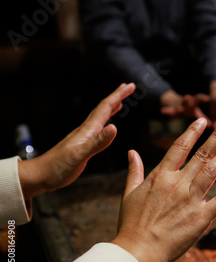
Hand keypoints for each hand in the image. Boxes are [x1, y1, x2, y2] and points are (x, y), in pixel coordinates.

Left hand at [17, 83, 135, 199]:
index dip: (119, 96)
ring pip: (100, 117)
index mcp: (88, 130)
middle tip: (129, 87)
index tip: (131, 86)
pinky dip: (105, 122)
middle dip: (117, 97)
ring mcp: (83, 137)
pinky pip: (97, 128)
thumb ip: (97, 142)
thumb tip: (115, 127)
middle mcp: (86, 130)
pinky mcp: (82, 145)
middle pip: (103, 108)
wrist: (40, 175)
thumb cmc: (58, 167)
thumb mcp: (80, 155)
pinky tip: (107, 125)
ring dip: (111, 107)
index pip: (105, 108)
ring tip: (121, 102)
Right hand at [112, 117, 215, 261]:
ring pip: (212, 172)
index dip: (192, 132)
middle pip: (201, 155)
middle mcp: (178, 184)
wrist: (137, 252)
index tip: (202, 120)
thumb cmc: (131, 224)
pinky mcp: (201, 218)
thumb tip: (131, 152)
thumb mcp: (129, 194)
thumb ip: (134, 171)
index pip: (179, 147)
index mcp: (160, 176)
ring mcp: (191, 200)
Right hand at [160, 89, 210, 123]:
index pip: (198, 98)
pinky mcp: (171, 109)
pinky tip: (163, 111)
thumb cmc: (187, 108)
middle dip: (189, 100)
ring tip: (180, 108)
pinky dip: (167, 111)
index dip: (202, 98)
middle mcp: (185, 102)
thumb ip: (203, 117)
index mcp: (192, 102)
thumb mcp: (195, 112)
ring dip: (179, 107)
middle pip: (188, 100)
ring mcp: (177, 105)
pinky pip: (169, 110)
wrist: (172, 102)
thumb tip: (212, 125)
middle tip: (189, 97)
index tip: (207, 98)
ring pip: (179, 105)